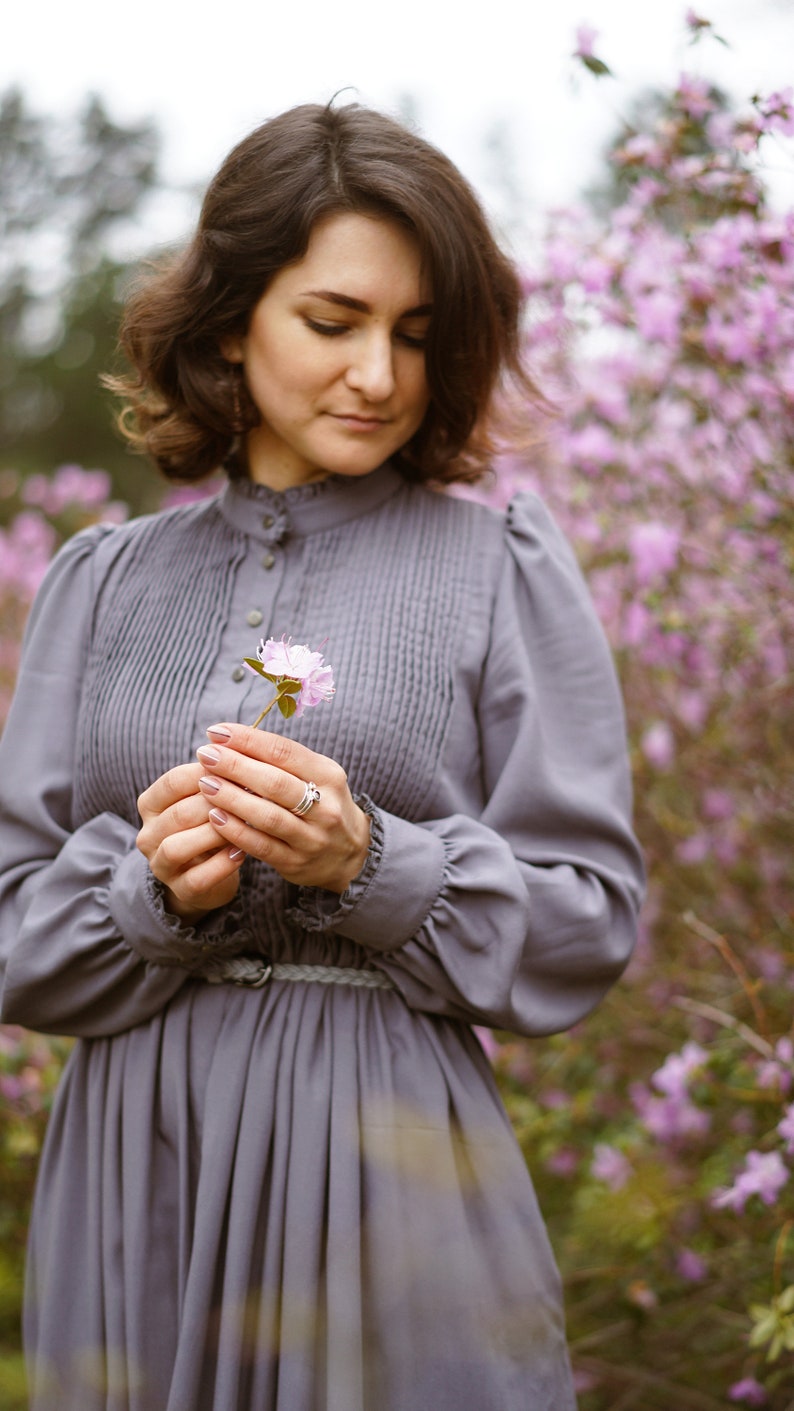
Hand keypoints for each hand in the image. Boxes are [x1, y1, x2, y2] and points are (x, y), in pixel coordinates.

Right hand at [137, 762, 244, 922]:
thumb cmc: (208, 826)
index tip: (236, 767)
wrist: (206, 875)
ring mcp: (161, 864)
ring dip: (214, 833)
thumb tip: (238, 753)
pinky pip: (198, 878)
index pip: (172, 782)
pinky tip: (241, 853)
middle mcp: (149, 835)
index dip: (205, 772)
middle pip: (178, 813)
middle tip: (248, 795)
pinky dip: (221, 865)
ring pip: (179, 846)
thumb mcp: (205, 800)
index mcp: (151, 805)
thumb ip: (214, 780)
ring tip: (243, 824)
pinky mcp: (180, 890)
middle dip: (215, 803)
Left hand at [195, 724, 370, 892]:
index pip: (285, 752)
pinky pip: (261, 846)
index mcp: (329, 775)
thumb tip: (231, 739)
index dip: (248, 740)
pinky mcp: (296, 863)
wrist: (350, 855)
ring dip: (231, 798)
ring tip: (205, 783)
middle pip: (275, 783)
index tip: (217, 732)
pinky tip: (214, 816)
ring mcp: (312, 838)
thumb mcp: (316, 776)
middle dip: (235, 766)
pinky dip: (235, 830)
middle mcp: (325, 807)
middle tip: (205, 754)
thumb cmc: (322, 804)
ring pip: (267, 816)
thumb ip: (281, 760)